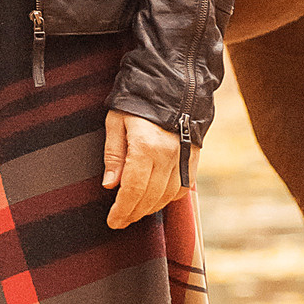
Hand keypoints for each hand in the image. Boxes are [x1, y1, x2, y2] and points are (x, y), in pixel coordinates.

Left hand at [103, 110, 189, 229]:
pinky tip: (156, 199)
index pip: (132, 189)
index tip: (112, 222)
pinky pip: (183, 188)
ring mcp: (183, 157)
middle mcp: (168, 155)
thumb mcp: (116, 120)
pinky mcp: (193, 157)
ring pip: (167, 196)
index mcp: (145, 146)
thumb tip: (110, 185)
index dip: (122, 210)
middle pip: (150, 197)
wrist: (174, 81)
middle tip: (120, 221)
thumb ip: (114, 154)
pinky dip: (168, 198)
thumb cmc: (138, 99)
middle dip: (133, 214)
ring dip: (150, 209)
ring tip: (135, 212)